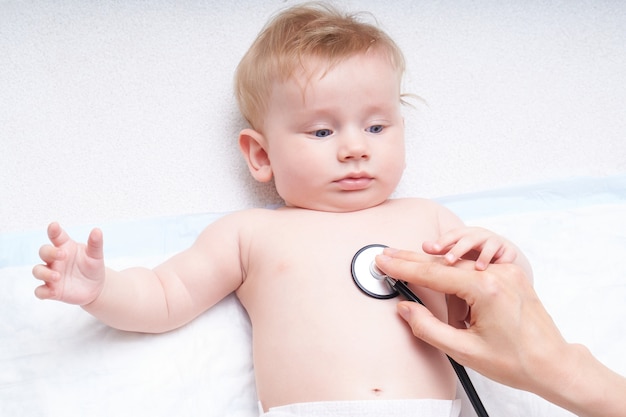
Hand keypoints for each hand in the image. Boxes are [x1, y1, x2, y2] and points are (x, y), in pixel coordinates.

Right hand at [32, 222, 105, 304]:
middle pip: (44, 252)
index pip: (56, 236)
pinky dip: (43, 291)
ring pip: (38, 271)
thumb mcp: (96, 255)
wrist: (96, 287)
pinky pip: (40, 291)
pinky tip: (53, 291)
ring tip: (57, 276)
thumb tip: (97, 230)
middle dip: (50, 252)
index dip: (53, 231)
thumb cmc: (92, 267)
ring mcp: (51, 275)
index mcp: (65, 247)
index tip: (54, 226)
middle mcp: (55, 260)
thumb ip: (95, 244)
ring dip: (44, 273)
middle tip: (62, 254)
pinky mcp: (52, 290)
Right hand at [374, 248, 564, 391]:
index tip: (383, 262)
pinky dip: (459, 278)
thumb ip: (428, 328)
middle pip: (443, 263)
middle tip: (387, 255)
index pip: (433, 273)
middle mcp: (498, 273)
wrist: (553, 364)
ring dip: (440, 277)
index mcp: (486, 289)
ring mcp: (507, 271)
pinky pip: (476, 270)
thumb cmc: (516, 361)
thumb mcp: (464, 351)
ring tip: (435, 297)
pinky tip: (454, 293)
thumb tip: (405, 309)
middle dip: (412, 260)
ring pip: (460, 266)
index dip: (403, 268)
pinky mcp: (511, 275)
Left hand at [422, 226, 517, 269]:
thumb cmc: (472, 255)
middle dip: (458, 248)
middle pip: (468, 239)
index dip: (443, 241)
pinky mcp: (509, 252)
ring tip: (478, 268)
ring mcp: (495, 243)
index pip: (452, 235)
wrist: (500, 257)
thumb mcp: (456, 252)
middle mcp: (480, 236)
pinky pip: (508, 254)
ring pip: (490, 245)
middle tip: (448, 261)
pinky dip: (503, 260)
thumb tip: (424, 246)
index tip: (432, 249)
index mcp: (464, 235)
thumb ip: (441, 250)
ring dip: (483, 256)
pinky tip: (500, 270)